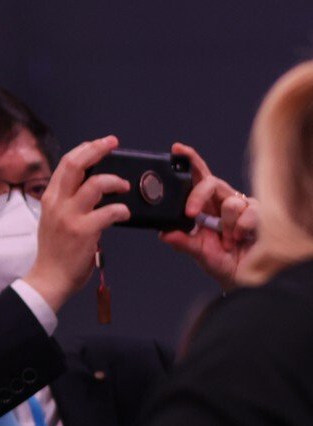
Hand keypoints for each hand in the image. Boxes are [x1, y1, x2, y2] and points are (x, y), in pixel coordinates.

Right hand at [21, 135, 130, 310]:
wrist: (49, 278)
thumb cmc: (55, 252)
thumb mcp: (53, 219)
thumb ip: (67, 202)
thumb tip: (89, 186)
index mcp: (50, 198)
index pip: (66, 163)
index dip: (85, 149)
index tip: (100, 144)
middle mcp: (58, 203)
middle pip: (76, 164)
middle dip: (97, 149)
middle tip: (113, 143)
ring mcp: (70, 216)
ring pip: (95, 184)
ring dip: (115, 181)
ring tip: (124, 187)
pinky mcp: (84, 231)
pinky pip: (109, 212)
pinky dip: (121, 210)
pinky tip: (125, 214)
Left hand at [159, 143, 257, 289]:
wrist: (245, 276)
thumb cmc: (221, 261)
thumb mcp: (199, 252)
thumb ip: (183, 242)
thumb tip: (164, 234)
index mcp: (204, 205)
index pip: (196, 177)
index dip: (189, 160)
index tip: (176, 149)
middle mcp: (222, 200)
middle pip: (210, 181)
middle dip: (198, 195)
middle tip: (191, 213)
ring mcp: (241, 205)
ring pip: (230, 203)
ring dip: (227, 226)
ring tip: (229, 240)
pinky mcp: (259, 212)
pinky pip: (248, 213)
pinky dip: (242, 229)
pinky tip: (241, 238)